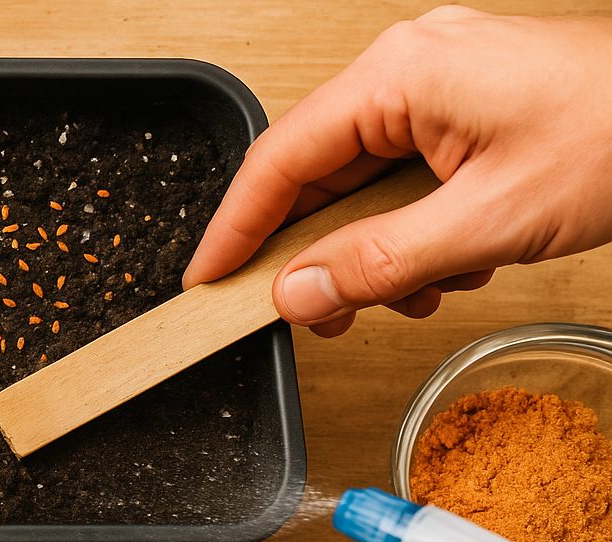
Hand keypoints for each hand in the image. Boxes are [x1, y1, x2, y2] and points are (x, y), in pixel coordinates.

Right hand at [184, 5, 611, 335]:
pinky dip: (417, 232)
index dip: (235, 229)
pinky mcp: (470, 110)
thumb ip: (381, 261)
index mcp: (400, 75)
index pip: (280, 160)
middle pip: (318, 175)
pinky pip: (409, 178)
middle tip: (320, 315)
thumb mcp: (491, 222)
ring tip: (414, 292)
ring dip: (379, 252)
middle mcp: (410, 70)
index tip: (206, 283)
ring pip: (365, 184)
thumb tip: (298, 291)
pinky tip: (454, 263)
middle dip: (320, 254)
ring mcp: (442, 87)